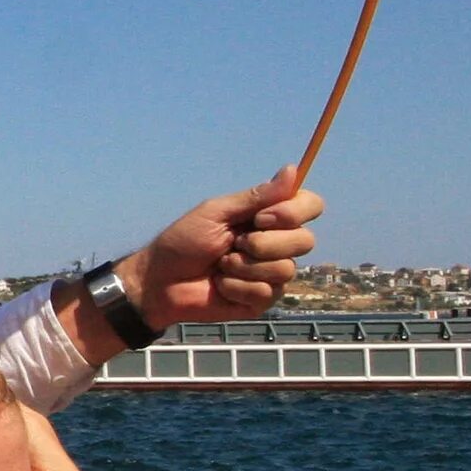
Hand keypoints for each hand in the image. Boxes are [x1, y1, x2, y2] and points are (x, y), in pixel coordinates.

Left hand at [120, 167, 322, 328]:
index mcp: (268, 217)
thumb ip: (256, 197)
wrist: (160, 281)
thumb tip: (292, 170)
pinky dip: (236, 287)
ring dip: (244, 266)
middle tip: (233, 244)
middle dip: (264, 243)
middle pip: (305, 240)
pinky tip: (220, 285)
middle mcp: (277, 244)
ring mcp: (271, 274)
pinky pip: (266, 292)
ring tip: (221, 266)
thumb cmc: (183, 242)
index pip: (310, 206)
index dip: (294, 212)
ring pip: (285, 269)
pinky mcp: (262, 300)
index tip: (261, 217)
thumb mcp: (216, 212)